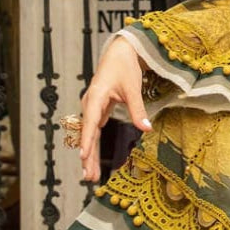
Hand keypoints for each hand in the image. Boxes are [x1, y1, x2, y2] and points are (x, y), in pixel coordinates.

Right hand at [79, 37, 150, 183]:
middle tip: (88, 176)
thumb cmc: (124, 67)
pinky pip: (94, 130)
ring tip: (90, 174)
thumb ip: (138, 110)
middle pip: (87, 134)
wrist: (119, 53)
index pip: (90, 123)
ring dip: (90, 154)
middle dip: (88, 156)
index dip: (87, 140)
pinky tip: (93, 158)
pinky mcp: (97, 110)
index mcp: (95, 97)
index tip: (83, 156)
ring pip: (90, 134)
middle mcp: (90, 104)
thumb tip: (146, 129)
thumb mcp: (132, 88)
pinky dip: (94, 144)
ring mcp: (92, 108)